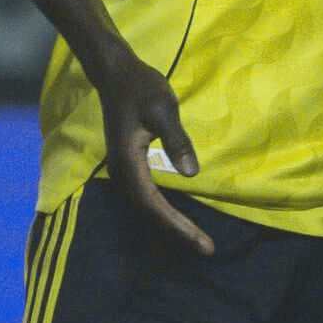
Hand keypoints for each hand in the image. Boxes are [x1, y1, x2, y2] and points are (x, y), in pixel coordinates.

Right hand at [94, 47, 212, 254]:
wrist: (116, 73)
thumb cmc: (141, 87)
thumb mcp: (163, 109)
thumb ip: (176, 140)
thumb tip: (192, 174)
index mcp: (128, 162)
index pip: (153, 203)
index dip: (176, 225)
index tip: (200, 242)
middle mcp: (122, 171)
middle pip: (149, 212)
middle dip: (177, 231)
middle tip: (206, 248)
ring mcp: (124, 169)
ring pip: (147, 206)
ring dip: (170, 223)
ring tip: (196, 239)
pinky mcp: (130, 165)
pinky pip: (147, 195)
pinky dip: (163, 210)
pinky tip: (179, 217)